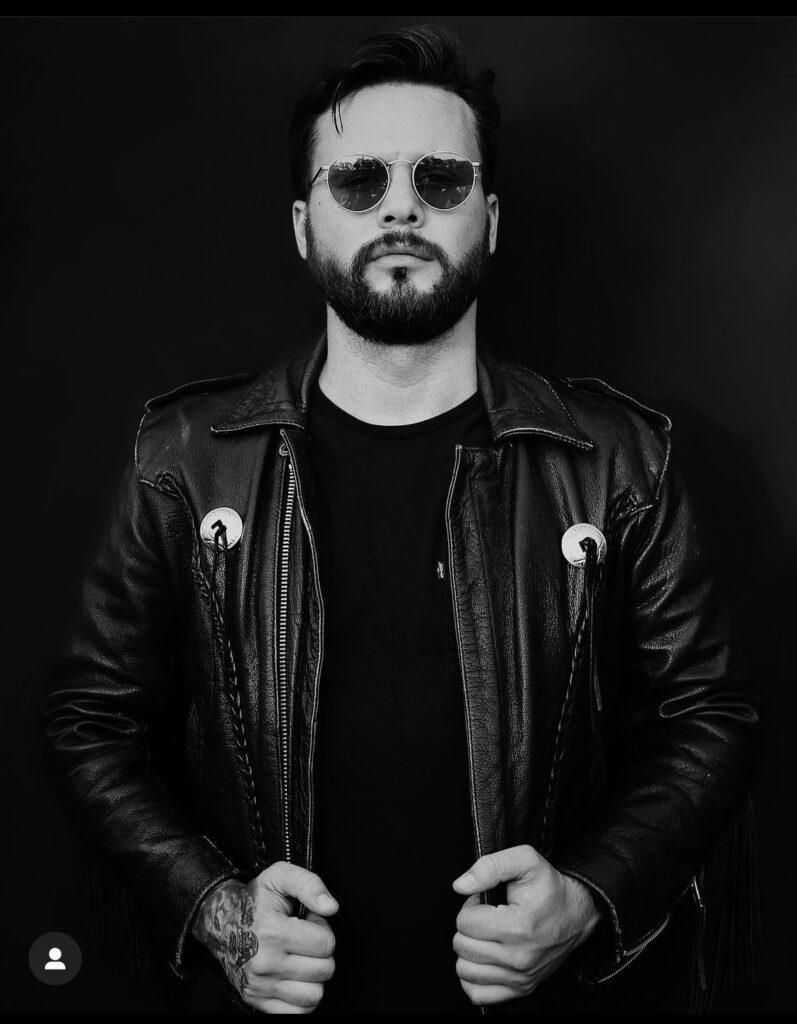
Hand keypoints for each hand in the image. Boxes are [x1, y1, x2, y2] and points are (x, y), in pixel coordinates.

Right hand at [192, 861, 337, 1013]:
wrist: (221, 921)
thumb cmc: (255, 899)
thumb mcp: (280, 876)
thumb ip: (310, 884)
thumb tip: (331, 907)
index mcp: (273, 932)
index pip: (326, 944)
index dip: (323, 929)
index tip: (308, 923)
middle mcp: (264, 963)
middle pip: (324, 970)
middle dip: (321, 953)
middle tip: (305, 940)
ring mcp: (260, 985)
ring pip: (314, 995)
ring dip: (313, 977)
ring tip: (300, 958)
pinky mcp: (256, 1000)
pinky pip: (298, 1013)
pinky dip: (303, 998)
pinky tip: (296, 978)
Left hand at [451, 844, 600, 1006]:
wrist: (576, 914)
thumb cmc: (550, 888)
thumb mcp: (524, 860)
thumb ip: (489, 866)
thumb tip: (460, 885)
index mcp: (518, 927)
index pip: (465, 923)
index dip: (470, 907)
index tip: (485, 903)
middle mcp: (519, 957)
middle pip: (462, 946)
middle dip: (468, 927)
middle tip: (486, 917)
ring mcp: (520, 976)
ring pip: (465, 970)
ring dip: (469, 950)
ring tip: (486, 936)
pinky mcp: (521, 988)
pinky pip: (478, 993)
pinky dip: (473, 976)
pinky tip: (484, 957)